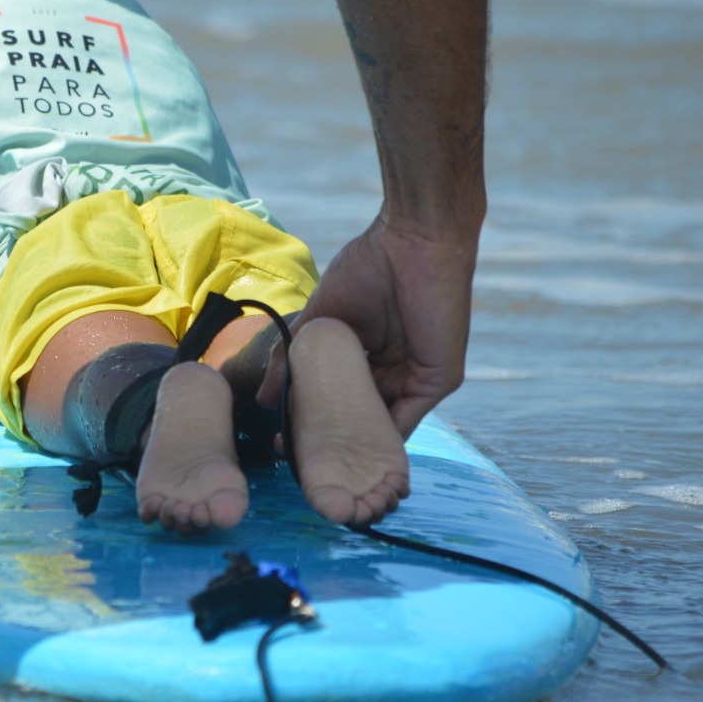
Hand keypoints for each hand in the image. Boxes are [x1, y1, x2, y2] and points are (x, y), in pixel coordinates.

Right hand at [283, 217, 477, 436]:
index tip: (282, 435)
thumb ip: (293, 357)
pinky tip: (352, 451)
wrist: (412, 242)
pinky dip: (383, 438)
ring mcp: (418, 375)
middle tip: (294, 455)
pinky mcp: (439, 378)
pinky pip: (409, 417)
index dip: (313, 415)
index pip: (342, 395)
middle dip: (331, 436)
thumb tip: (263, 398)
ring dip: (354, 443)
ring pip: (383, 422)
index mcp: (373, 353)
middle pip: (361, 414)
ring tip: (319, 459)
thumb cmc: (370, 267)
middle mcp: (396, 368)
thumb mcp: (319, 320)